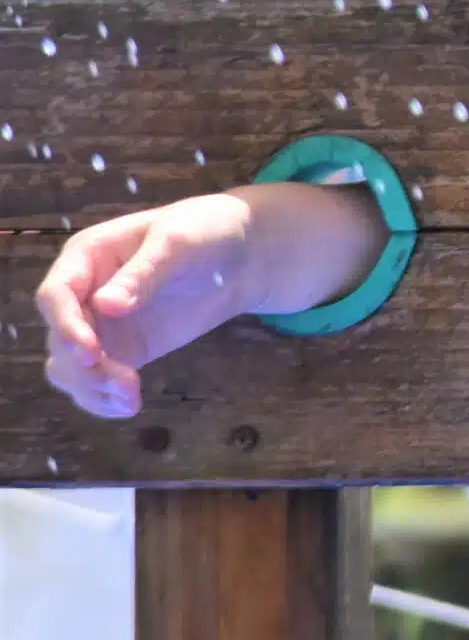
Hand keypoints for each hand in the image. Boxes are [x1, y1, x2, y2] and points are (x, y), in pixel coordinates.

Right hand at [36, 183, 389, 417]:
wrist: (241, 254)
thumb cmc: (206, 233)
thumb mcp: (178, 244)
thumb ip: (143, 274)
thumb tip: (106, 306)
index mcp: (87, 257)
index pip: (56, 295)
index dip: (65, 325)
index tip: (91, 352)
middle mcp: (84, 293)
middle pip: (59, 337)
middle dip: (84, 366)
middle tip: (123, 383)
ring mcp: (101, 324)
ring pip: (71, 366)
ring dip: (91, 388)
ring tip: (130, 399)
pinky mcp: (124, 349)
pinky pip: (97, 379)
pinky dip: (104, 397)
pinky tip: (128, 406)